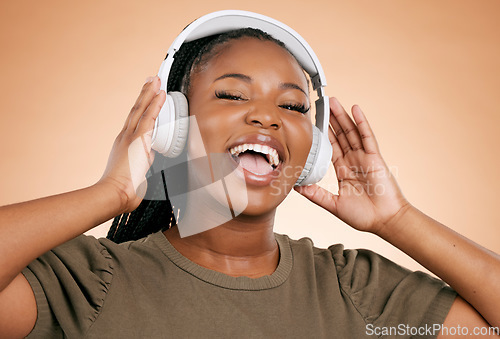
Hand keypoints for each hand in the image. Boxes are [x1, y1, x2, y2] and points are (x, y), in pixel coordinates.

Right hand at [98, 76, 165, 213]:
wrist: (113, 194)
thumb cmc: (123, 191)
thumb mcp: (136, 174)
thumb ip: (143, 164)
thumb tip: (150, 158)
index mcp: (124, 146)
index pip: (134, 123)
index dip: (141, 109)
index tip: (146, 99)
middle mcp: (125, 138)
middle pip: (136, 111)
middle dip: (144, 95)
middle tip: (151, 80)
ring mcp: (130, 137)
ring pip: (141, 110)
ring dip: (149, 93)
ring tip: (156, 80)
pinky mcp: (138, 140)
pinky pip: (149, 117)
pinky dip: (155, 104)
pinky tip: (160, 93)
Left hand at [294, 97, 409, 233]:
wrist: (384, 221)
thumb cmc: (363, 215)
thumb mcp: (333, 204)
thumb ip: (315, 194)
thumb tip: (296, 187)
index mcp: (344, 170)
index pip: (331, 148)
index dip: (323, 135)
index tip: (313, 124)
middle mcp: (354, 161)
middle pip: (340, 136)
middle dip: (331, 120)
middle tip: (321, 104)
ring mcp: (365, 158)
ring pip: (351, 132)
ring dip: (342, 116)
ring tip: (333, 102)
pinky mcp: (375, 157)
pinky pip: (367, 137)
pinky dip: (361, 122)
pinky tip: (355, 109)